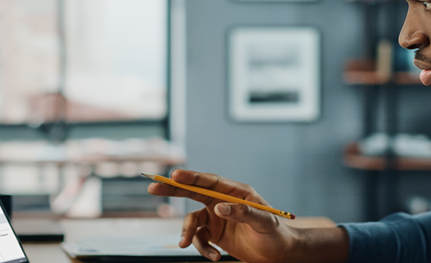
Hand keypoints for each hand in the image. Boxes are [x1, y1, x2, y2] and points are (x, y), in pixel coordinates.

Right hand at [147, 170, 303, 262]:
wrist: (278, 253)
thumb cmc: (275, 234)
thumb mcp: (263, 223)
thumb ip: (242, 213)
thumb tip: (219, 206)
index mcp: (236, 192)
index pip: (210, 181)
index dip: (192, 177)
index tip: (175, 175)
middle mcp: (223, 201)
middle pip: (193, 192)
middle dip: (173, 190)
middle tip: (152, 186)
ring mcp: (217, 217)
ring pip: (193, 221)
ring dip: (188, 234)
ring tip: (186, 246)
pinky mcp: (215, 233)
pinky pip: (200, 239)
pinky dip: (203, 249)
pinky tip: (216, 257)